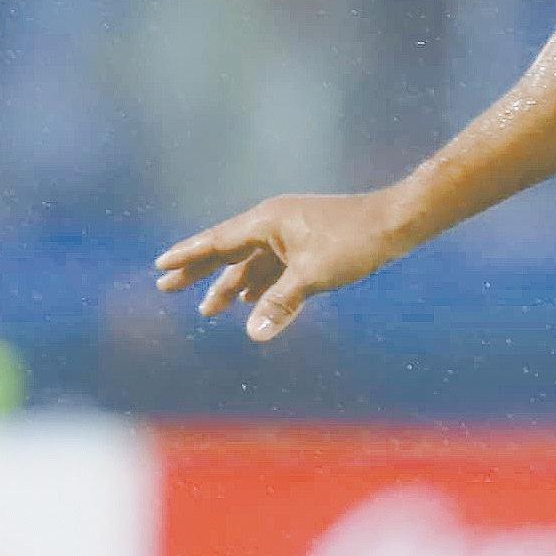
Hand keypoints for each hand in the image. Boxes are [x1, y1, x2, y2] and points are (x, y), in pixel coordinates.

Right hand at [154, 190, 405, 340]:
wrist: (394, 224)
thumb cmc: (354, 243)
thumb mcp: (313, 276)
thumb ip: (280, 304)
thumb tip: (254, 334)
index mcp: (267, 222)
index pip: (216, 242)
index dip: (187, 256)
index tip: (160, 266)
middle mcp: (274, 223)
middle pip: (226, 250)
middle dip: (198, 271)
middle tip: (166, 287)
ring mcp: (290, 234)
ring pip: (251, 263)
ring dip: (230, 285)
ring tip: (208, 310)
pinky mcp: (307, 245)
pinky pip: (273, 267)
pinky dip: (259, 285)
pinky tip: (250, 302)